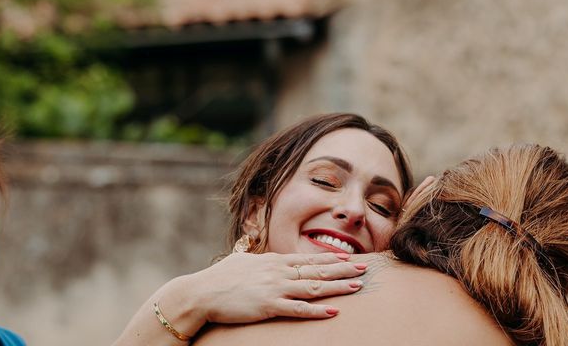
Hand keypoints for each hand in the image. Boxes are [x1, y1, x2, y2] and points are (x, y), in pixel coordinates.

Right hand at [191, 252, 366, 323]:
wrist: (202, 291)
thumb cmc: (220, 277)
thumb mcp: (242, 262)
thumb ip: (257, 260)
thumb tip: (263, 258)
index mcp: (273, 260)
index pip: (308, 258)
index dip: (330, 258)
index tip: (348, 257)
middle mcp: (278, 271)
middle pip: (317, 269)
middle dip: (343, 269)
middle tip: (364, 268)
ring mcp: (275, 288)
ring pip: (314, 286)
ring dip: (338, 287)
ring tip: (357, 286)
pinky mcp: (269, 306)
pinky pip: (298, 309)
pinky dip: (317, 310)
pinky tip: (333, 311)